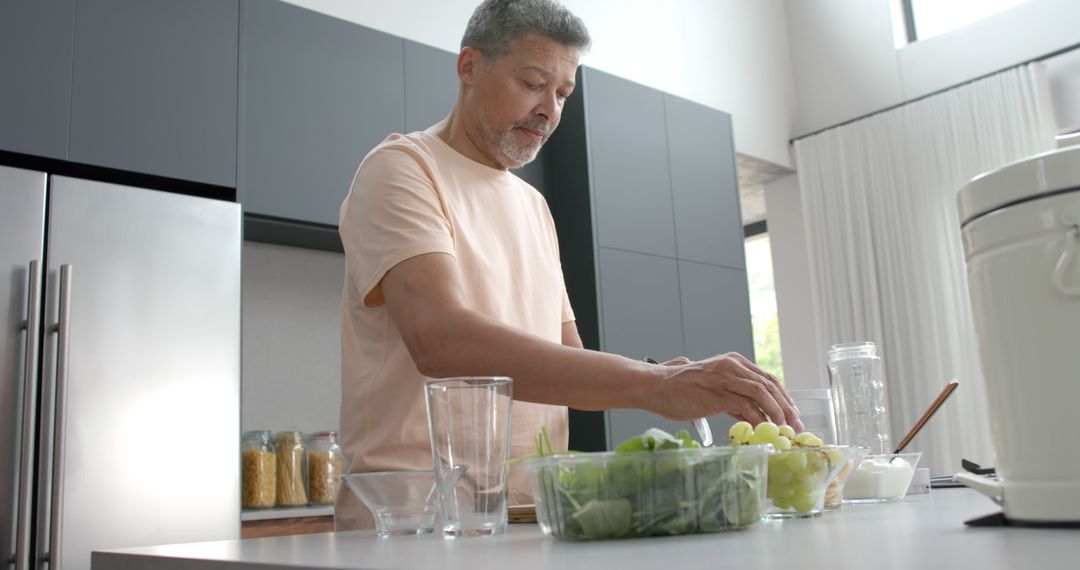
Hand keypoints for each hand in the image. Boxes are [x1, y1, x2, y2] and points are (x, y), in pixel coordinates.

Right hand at [644, 353, 803, 430]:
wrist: (656, 386)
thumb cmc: (681, 390)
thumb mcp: (714, 391)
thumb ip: (735, 401)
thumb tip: (755, 418)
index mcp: (734, 362)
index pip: (768, 379)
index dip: (784, 398)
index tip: (793, 415)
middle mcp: (732, 366)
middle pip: (770, 386)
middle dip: (787, 408)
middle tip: (796, 427)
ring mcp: (724, 378)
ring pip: (762, 393)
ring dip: (778, 414)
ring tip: (785, 430)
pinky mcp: (716, 393)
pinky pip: (745, 406)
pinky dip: (759, 419)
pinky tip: (764, 430)